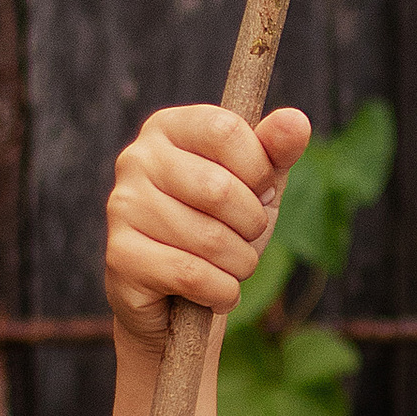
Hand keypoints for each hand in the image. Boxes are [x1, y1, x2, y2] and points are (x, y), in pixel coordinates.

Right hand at [104, 103, 311, 352]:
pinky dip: (222, 291)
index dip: (259, 169)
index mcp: (168, 128)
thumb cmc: (221, 227)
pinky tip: (216, 292)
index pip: (225, 130)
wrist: (179, 296)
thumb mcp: (256, 185)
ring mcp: (122, 208)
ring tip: (230, 266)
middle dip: (251, 224)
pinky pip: (192, 275)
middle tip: (246, 236)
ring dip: (239, 263)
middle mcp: (136, 160)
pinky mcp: (120, 257)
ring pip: (208, 238)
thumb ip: (276, 150)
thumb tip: (296, 120)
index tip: (260, 191)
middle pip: (218, 188)